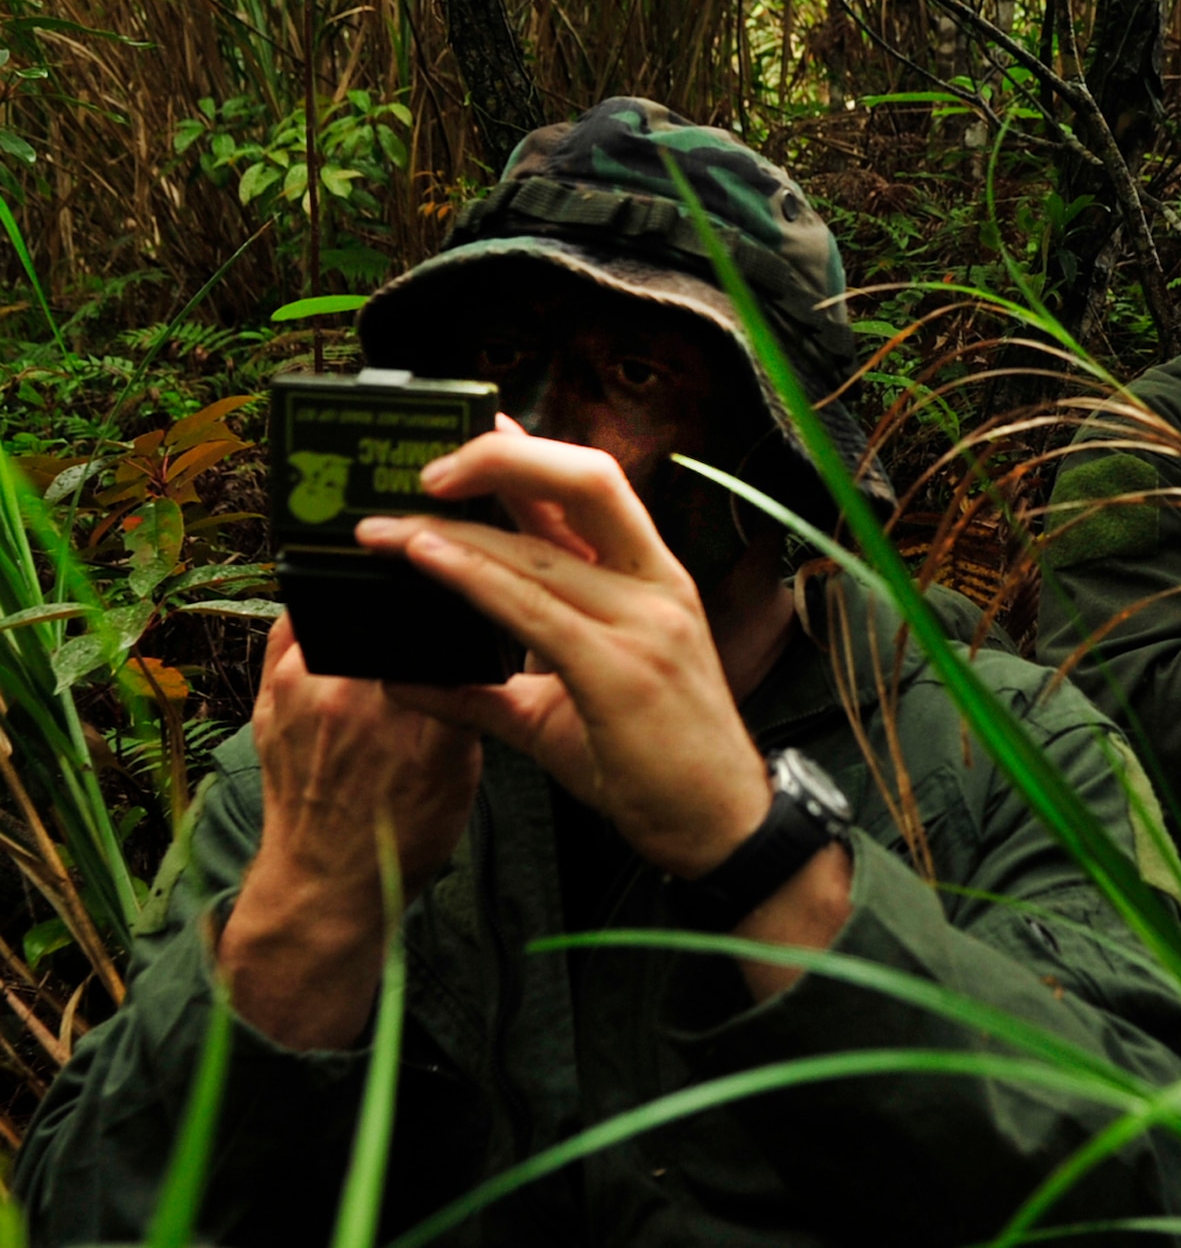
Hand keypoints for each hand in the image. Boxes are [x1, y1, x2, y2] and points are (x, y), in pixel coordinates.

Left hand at [221, 613, 480, 1048]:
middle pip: (392, 616)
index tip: (459, 613)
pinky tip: (335, 639)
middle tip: (420, 626)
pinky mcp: (271, 697)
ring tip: (378, 641)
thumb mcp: (461, 773)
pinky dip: (314, 622)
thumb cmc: (399, 833)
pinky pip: (291, 629)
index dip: (453, 614)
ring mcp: (306, 694)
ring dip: (363, 617)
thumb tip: (463, 649)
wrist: (325, 882)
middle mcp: (361, 699)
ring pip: (341, 612)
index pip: (444, 631)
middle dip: (409, 614)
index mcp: (422, 721)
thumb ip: (462, 705)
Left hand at [357, 431, 772, 881]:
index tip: (474, 428)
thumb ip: (489, 687)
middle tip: (421, 469)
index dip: (530, 452)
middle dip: (501, 457)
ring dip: (452, 530)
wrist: (719, 830)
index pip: (590, 492)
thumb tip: (408, 674)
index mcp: (653, 583)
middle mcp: (657, 587)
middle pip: (585, 480)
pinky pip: (534, 610)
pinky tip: (424, 560)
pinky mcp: (621, 672)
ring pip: (540, 549)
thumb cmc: (654, 769)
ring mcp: (646, 624)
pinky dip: (472, 577)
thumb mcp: (562, 711)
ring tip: (383, 529)